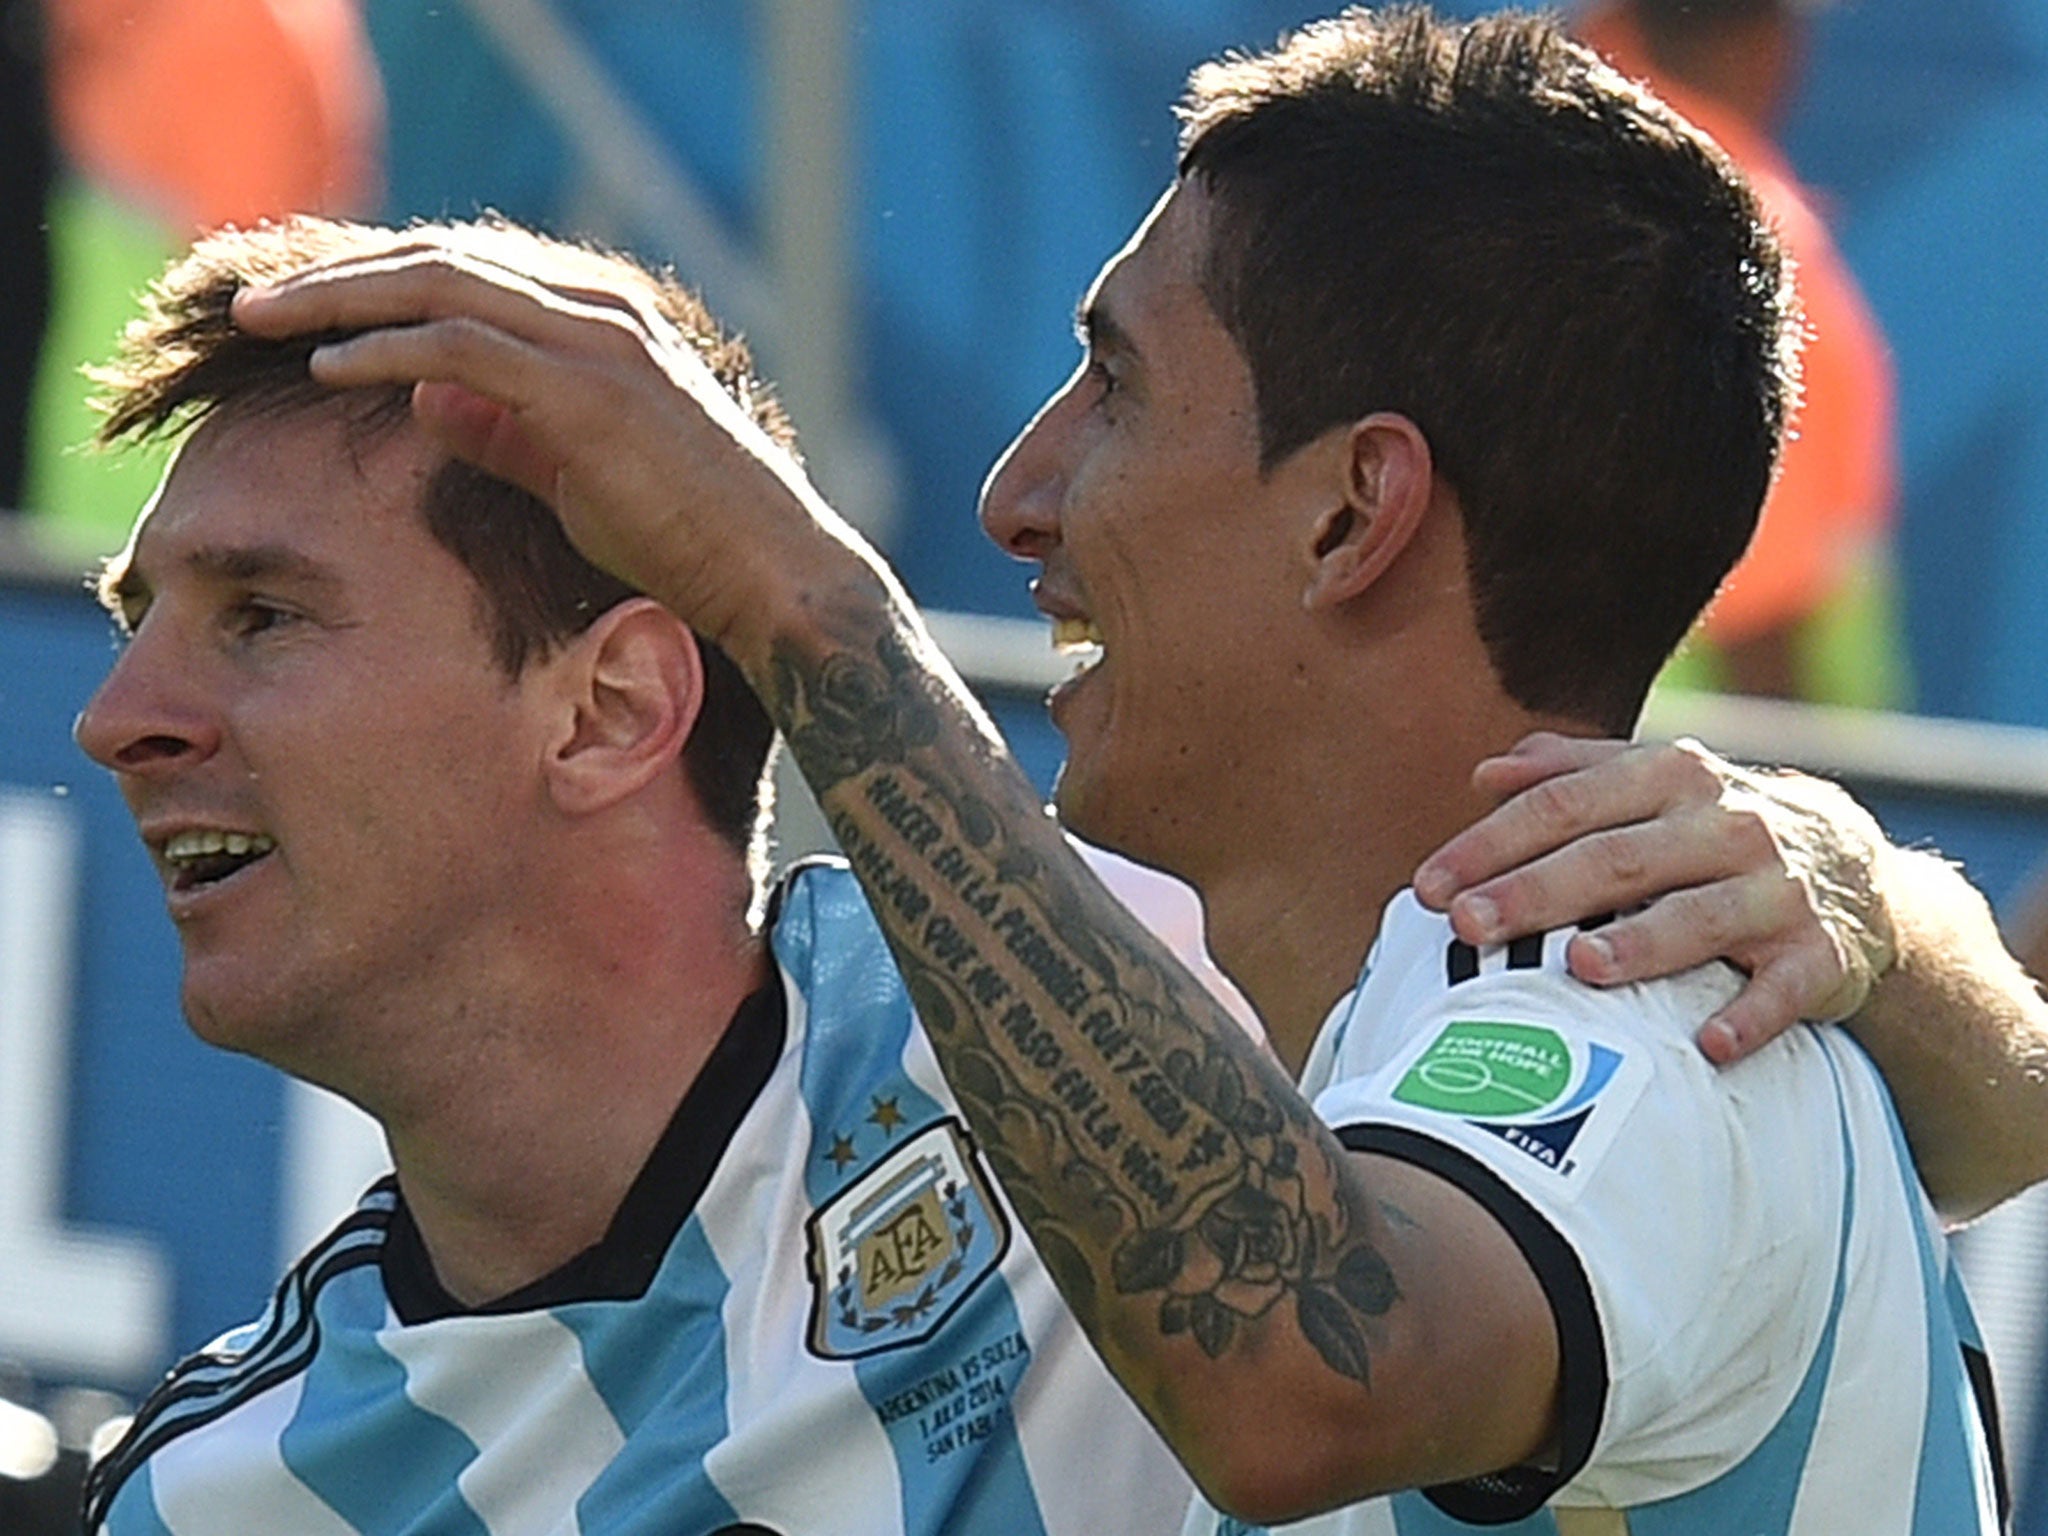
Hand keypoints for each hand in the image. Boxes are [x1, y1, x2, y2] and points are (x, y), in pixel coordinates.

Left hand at [231, 240, 847, 660]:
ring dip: (340, 298)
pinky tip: (328, 368)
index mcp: (602, 318)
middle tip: (257, 301)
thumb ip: (504, 429)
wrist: (768, 572)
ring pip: (440, 284)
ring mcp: (599, 342)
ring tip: (264, 322)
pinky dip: (384, 348)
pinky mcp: (588, 391)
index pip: (467, 268)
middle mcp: (600, 310)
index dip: (379, 280)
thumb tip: (422, 397)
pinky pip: (461, 345)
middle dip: (340, 274)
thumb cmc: (684, 536)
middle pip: (441, 258)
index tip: (307, 309)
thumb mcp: (575, 471)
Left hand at [1412, 733, 1897, 1063]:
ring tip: (1579, 966)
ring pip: (1701, 917)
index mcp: (1669, 776)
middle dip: (1536, 892)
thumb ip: (1568, 773)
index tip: (1428, 887)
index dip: (1492, 844)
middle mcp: (1725, 825)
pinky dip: (1751, 1015)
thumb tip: (1484, 776)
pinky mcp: (1821, 953)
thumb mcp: (1649, 783)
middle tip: (1466, 926)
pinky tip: (1709, 1044)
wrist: (1853, 871)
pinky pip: (1786, 987)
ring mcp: (1778, 889)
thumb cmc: (1709, 830)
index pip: (1564, 805)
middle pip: (1616, 859)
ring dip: (1642, 944)